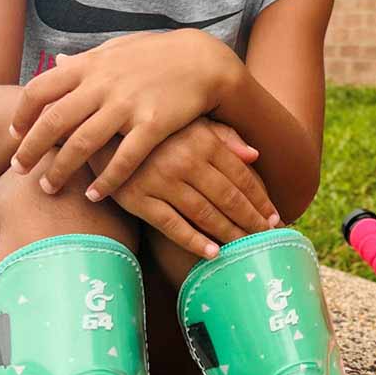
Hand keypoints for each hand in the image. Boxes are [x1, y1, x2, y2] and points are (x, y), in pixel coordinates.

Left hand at [8, 29, 239, 198]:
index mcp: (90, 65)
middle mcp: (104, 84)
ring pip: (83, 144)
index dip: (22, 115)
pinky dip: (106, 181)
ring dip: (61, 170)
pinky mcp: (154, 125)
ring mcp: (128, 105)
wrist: (203, 61)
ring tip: (49, 188)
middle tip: (19, 171)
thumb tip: (58, 60)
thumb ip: (87, 60)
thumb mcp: (117, 49)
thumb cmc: (157, 56)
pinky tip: (95, 196)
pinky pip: (124, 159)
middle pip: (54, 122)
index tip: (15, 135)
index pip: (40, 90)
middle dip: (30, 150)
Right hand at [95, 119, 280, 258]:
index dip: (261, 199)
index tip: (275, 217)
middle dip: (252, 221)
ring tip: (246, 248)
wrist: (100, 129)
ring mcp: (160, 182)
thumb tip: (255, 156)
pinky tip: (213, 253)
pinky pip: (172, 226)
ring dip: (229, 234)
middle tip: (268, 237)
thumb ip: (224, 136)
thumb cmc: (154, 126)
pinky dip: (194, 241)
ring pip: (204, 214)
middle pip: (228, 198)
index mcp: (202, 141)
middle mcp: (185, 161)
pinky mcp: (137, 199)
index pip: (242, 176)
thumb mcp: (191, 121)